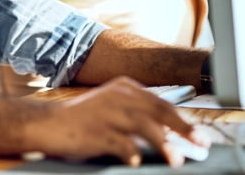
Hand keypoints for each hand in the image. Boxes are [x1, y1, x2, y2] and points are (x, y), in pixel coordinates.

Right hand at [30, 77, 209, 166]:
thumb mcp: (112, 108)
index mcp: (123, 87)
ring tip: (175, 160)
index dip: (182, 119)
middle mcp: (116, 95)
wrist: (50, 124)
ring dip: (163, 143)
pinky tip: (136, 161)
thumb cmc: (84, 119)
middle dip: (181, 128)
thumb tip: (171, 134)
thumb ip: (137, 114)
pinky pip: (119, 142)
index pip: (160, 102)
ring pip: (142, 124)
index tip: (198, 136)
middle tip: (199, 143)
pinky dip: (130, 152)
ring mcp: (105, 112)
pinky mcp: (94, 130)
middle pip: (157, 109)